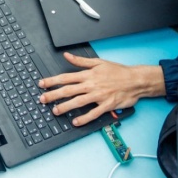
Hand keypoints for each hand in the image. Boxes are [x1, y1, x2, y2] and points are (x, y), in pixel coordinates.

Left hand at [37, 53, 165, 126]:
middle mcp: (91, 85)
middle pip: (68, 90)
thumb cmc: (118, 71)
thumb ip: (80, 61)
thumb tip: (66, 56)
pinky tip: (75, 122)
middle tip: (42, 99)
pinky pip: (93, 113)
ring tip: (55, 111)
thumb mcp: (98, 62)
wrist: (135, 80)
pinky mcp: (106, 105)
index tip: (42, 84)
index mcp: (88, 74)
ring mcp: (98, 96)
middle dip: (53, 95)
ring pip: (78, 102)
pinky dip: (84, 118)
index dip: (52, 81)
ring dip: (65, 107)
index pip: (66, 77)